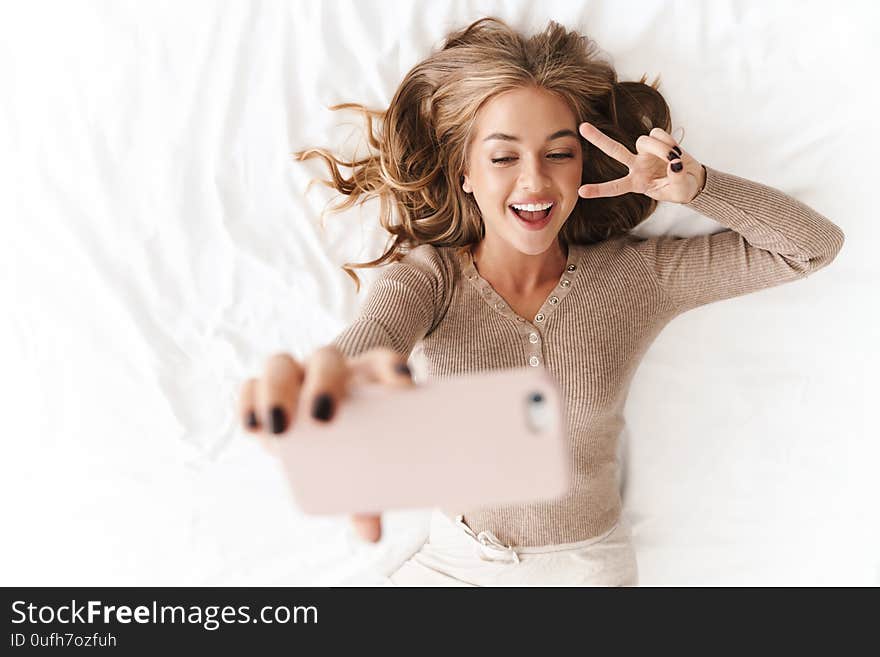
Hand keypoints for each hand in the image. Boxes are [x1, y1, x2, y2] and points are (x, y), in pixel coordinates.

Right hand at [238, 345, 414, 542]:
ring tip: (279, 428)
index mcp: (368, 374)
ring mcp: (295, 374)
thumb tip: (369, 537)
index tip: (400, 391)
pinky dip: (246, 402)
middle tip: (322, 417)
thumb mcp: (367, 465)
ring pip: (280, 365)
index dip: (393, 370)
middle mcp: (330, 368)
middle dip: (322, 383)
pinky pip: (249, 386)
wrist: (330, 422)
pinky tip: (252, 426)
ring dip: (276, 392)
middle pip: (326, 359)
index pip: (384, 362)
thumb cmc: (358, 442)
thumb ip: (368, 495)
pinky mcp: (264, 389)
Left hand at [577, 122, 705, 203]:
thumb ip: (676, 178)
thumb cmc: (681, 189)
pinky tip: (676, 151)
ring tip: (675, 158)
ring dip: (661, 148)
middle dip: (599, 139)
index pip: (615, 187)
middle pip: (614, 150)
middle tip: (581, 127)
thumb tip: (674, 162)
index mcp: (636, 183)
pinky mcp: (657, 140)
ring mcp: (645, 152)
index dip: (598, 190)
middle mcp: (636, 166)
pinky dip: (670, 141)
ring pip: (643, 140)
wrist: (691, 179)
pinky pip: (658, 133)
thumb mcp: (679, 191)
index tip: (580, 192)